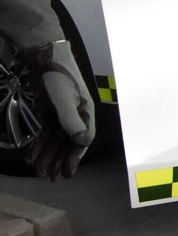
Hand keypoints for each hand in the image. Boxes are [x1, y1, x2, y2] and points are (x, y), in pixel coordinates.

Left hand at [23, 42, 94, 181]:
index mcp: (85, 111)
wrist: (44, 57)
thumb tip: (83, 142)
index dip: (75, 156)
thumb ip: (72, 121)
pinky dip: (39, 145)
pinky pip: (45, 132)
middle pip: (68, 142)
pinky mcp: (50, 111)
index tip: (67, 172)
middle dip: (59, 160)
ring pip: (55, 139)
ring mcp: (62, 113)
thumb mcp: (65, 100)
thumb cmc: (59, 77)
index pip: (83, 139)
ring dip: (48, 155)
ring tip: (39, 171)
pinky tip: (32, 157)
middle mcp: (76, 114)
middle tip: (51, 178)